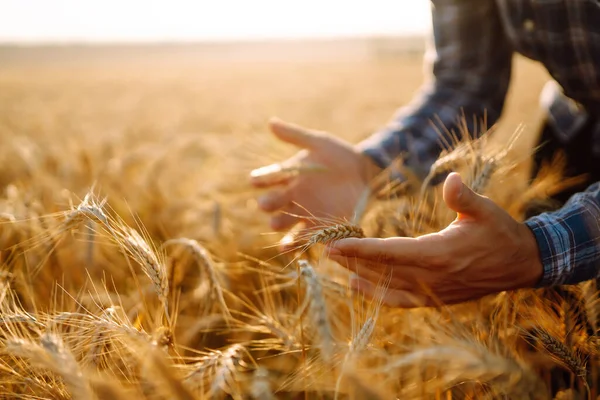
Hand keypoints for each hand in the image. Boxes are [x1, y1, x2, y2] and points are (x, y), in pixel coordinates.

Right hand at [250, 118, 380, 249]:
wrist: (365, 172)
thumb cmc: (338, 155)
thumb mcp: (318, 143)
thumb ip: (295, 136)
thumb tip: (271, 122)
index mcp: (288, 177)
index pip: (267, 179)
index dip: (260, 180)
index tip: (255, 180)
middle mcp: (292, 198)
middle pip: (273, 205)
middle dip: (268, 205)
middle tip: (266, 205)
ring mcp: (305, 214)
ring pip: (286, 225)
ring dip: (280, 228)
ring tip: (277, 230)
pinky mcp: (321, 227)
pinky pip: (307, 239)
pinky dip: (298, 245)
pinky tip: (291, 248)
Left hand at [326, 172, 543, 307]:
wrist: (522, 265)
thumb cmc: (502, 233)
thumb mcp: (486, 210)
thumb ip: (464, 197)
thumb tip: (451, 179)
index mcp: (440, 254)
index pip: (391, 253)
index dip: (361, 250)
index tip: (335, 244)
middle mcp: (432, 277)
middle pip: (382, 271)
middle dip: (352, 261)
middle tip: (324, 249)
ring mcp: (434, 291)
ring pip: (388, 287)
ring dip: (359, 275)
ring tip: (335, 264)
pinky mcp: (436, 298)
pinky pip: (400, 301)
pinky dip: (377, 295)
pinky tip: (358, 287)